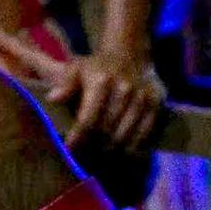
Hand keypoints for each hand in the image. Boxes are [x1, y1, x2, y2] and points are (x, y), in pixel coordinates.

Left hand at [0, 28, 164, 156]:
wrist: (130, 52)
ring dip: (112, 150)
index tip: (70, 151)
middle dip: (94, 147)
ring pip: (125, 137)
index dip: (78, 140)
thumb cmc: (96, 67)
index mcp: (100, 82)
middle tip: (86, 156)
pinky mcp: (157, 103)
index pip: (88, 121)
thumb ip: (65, 84)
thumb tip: (53, 98)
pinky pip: (144, 134)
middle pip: (106, 132)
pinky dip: (133, 147)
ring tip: (103, 154)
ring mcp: (142, 97)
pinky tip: (123, 150)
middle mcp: (123, 89)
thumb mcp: (75, 69)